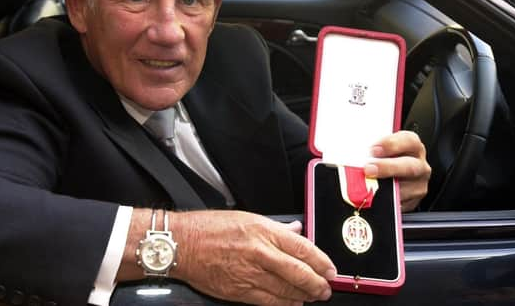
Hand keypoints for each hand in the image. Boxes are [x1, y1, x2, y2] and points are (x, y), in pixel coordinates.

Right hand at [169, 210, 335, 304]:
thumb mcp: (247, 218)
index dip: (321, 261)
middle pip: (299, 272)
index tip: (330, 269)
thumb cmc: (210, 228)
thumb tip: (296, 231)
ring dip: (304, 295)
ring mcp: (250, 273)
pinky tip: (293, 303)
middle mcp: (260, 252)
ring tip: (314, 296)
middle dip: (317, 283)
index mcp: (263, 230)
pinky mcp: (239, 290)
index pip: (303, 248)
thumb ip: (276, 227)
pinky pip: (269, 301)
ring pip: (286, 289)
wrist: (183, 244)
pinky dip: (285, 304)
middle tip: (326, 288)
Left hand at [365, 130, 430, 211]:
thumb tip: (355, 153)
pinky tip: (373, 198)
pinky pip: (400, 203)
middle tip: (369, 169)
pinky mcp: (413, 201)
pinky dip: (385, 201)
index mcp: (413, 146)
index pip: (408, 141)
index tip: (373, 149)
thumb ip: (373, 149)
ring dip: (385, 188)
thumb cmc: (384, 157)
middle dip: (387, 168)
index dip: (391, 144)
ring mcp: (418, 184)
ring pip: (405, 188)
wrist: (394, 175)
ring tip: (368, 186)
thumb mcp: (382, 148)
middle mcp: (419, 164)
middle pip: (409, 166)